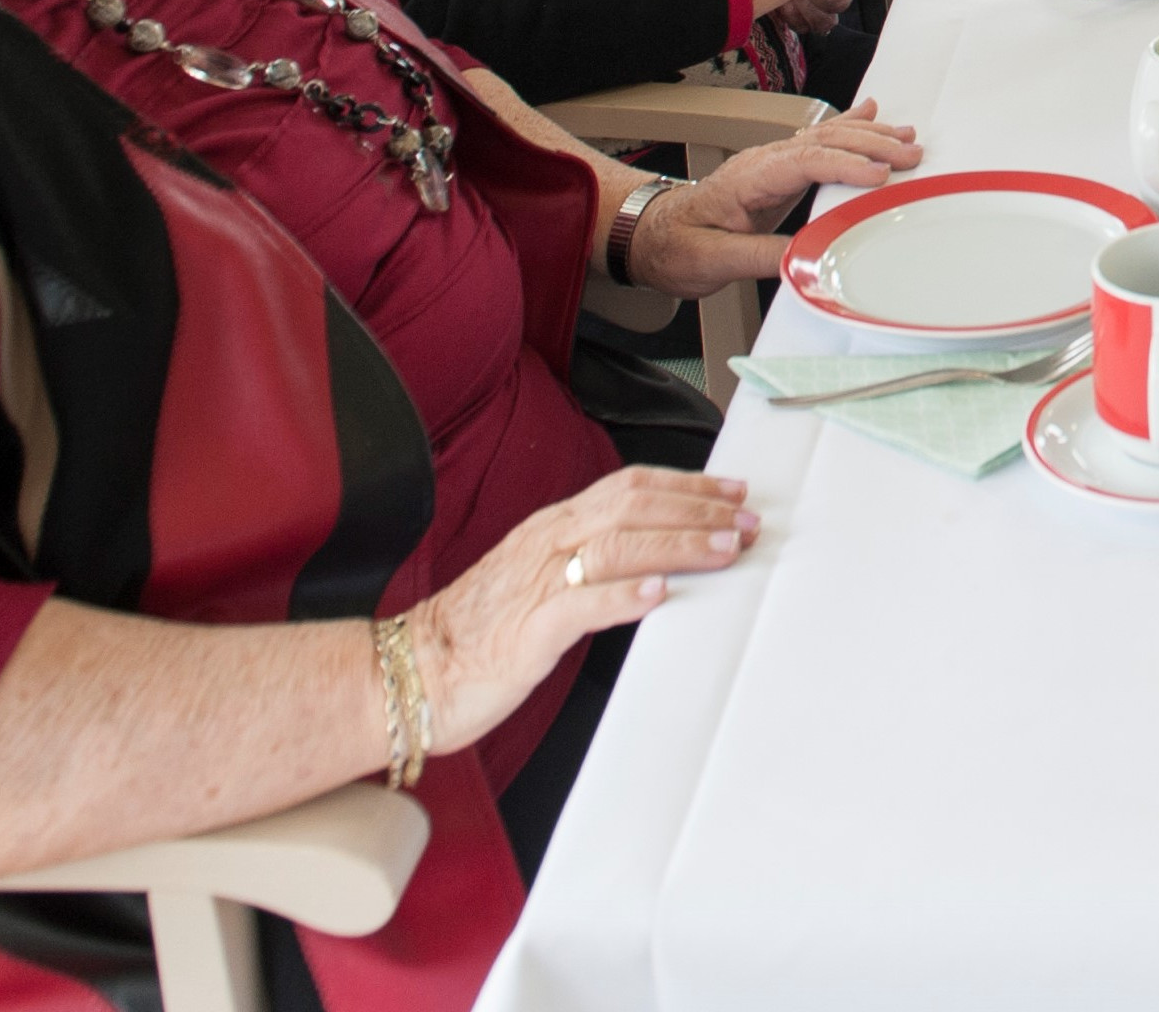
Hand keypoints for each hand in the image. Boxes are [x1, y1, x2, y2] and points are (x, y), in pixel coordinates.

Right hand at [406, 467, 758, 753]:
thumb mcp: (540, 580)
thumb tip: (655, 557)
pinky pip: (581, 604)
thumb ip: (590, 561)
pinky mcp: (527, 630)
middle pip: (633, 507)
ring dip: (679, 545)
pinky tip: (659, 593)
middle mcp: (547, 543)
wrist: (412, 672)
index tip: (732, 493)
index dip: (686, 486)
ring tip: (724, 550)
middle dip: (697, 511)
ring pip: (618, 545)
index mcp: (551, 527)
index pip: (629, 487)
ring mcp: (536, 583)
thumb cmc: (478, 634)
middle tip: (746, 522)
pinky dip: (624, 595)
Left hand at [627, 101, 924, 295]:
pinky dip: (849, 125)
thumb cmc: (676, 246)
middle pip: (824, 141)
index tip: (880, 176)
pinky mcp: (778, 171)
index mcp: (747, 178)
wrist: (651, 235)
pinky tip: (869, 112)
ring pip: (826, 136)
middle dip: (871, 144)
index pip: (805, 162)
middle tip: (910, 155)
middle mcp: (763, 162)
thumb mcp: (712, 261)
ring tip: (905, 136)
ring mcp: (771, 163)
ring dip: (868, 134)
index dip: (845, 165)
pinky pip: (819, 140)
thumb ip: (760, 256)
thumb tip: (807, 257)